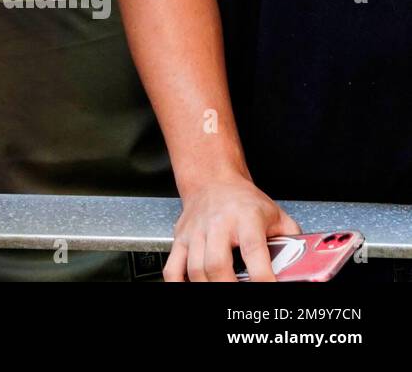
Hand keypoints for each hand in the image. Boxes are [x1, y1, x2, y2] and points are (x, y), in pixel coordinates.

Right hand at [167, 174, 299, 281]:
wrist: (212, 180)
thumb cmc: (245, 201)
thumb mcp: (277, 215)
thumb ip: (293, 242)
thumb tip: (307, 268)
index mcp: (246, 218)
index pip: (254, 251)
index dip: (263, 277)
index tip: (271, 289)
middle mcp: (218, 224)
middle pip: (216, 264)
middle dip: (229, 288)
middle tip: (242, 300)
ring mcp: (196, 232)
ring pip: (195, 269)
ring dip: (208, 287)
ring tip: (222, 293)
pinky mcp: (181, 238)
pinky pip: (173, 267)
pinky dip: (178, 283)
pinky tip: (192, 287)